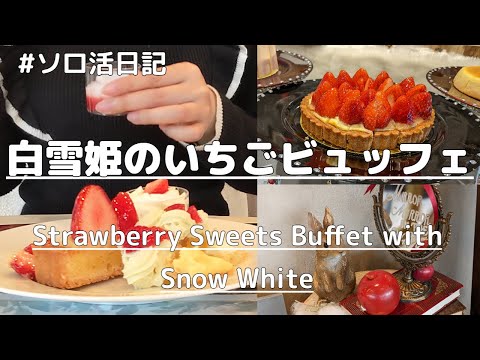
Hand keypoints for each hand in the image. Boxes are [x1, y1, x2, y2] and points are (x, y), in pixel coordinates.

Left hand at [96, 62, 217, 143]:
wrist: (208, 108)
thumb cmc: (181, 94)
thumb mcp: (167, 82)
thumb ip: (144, 85)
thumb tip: (113, 92)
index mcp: (186, 72)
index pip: (153, 77)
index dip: (128, 84)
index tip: (108, 91)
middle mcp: (196, 89)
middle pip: (158, 96)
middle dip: (129, 102)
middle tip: (108, 107)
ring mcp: (201, 109)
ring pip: (172, 114)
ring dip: (147, 116)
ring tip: (130, 117)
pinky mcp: (201, 127)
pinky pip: (183, 133)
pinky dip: (169, 132)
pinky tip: (160, 127)